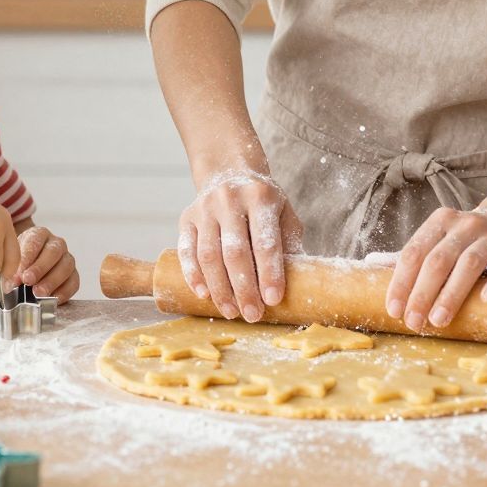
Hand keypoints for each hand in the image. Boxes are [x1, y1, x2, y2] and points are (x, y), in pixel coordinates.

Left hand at [13, 225, 79, 300]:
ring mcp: (67, 258)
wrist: (28, 265)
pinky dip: (64, 291)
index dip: (27, 258)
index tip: (18, 272)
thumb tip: (10, 284)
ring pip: (65, 266)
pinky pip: (73, 282)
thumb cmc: (19, 260)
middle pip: (53, 252)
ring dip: (52, 281)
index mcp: (39, 234)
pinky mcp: (73, 274)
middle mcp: (56, 243)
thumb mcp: (12, 257)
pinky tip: (53, 299)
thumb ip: (11, 267)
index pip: (35, 241)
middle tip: (28, 281)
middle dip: (40, 268)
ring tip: (38, 293)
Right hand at [176, 170, 303, 321]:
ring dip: (219, 288)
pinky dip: (193, 275)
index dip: (269, 273)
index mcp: (261, 197)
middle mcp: (230, 199)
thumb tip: (299, 284)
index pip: (265, 241)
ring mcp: (205, 208)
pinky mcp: (186, 218)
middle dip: (244, 288)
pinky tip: (203, 294)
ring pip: (208, 255)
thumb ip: (289, 244)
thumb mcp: (283, 214)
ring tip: (231, 312)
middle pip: (235, 252)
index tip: (273, 300)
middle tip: (252, 314)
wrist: (229, 172)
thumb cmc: (263, 203)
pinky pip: (186, 250)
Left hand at [388, 205, 486, 331]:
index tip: (394, 310)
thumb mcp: (440, 237)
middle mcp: (465, 225)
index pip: (415, 252)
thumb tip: (371, 264)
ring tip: (439, 320)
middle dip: (423, 293)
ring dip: (452, 294)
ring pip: (470, 263)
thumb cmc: (469, 239)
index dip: (401, 282)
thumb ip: (412, 253)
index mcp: (440, 222)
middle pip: (439, 260)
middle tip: (414, 322)